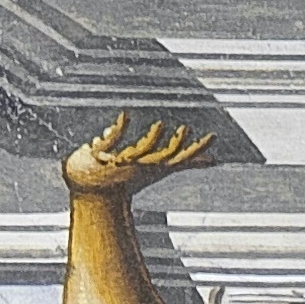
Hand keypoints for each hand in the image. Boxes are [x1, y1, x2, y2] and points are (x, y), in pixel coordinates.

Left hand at [65, 117, 222, 194]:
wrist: (91, 188)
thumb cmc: (121, 177)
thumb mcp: (150, 165)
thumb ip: (170, 159)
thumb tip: (196, 157)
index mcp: (152, 166)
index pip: (179, 156)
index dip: (197, 148)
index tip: (213, 136)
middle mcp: (140, 165)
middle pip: (166, 156)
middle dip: (177, 144)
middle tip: (189, 129)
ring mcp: (123, 162)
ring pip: (141, 151)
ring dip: (151, 138)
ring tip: (160, 124)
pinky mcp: (102, 155)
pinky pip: (113, 141)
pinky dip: (120, 128)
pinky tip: (125, 115)